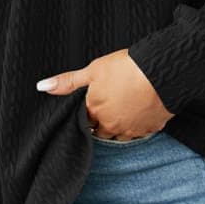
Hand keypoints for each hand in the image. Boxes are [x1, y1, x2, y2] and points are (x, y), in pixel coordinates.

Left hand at [37, 48, 174, 139]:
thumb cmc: (126, 67)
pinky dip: (139, 124)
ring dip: (120, 126)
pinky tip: (141, 110)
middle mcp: (112, 126)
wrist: (162, 71)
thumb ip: (68, 82)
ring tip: (124, 108)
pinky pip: (141, 132)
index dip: (87, 113)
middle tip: (109, 105)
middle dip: (102, 123)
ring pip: (121, 136)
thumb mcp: (93, 70)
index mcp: (95, 112)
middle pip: (102, 132)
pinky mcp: (151, 128)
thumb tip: (42, 86)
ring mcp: (132, 129)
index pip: (84, 122)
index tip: (92, 105)